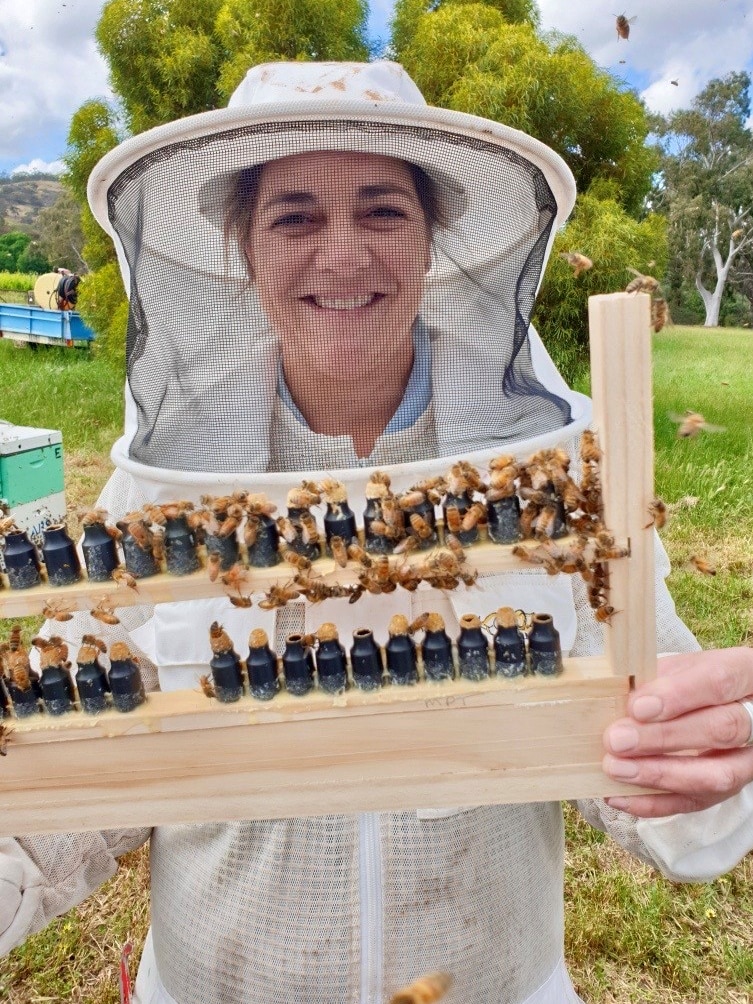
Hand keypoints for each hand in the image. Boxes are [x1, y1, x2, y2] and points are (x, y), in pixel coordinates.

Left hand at [602, 647, 752, 816]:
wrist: (705, 703)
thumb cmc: (686, 681)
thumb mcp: (677, 667)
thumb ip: (656, 678)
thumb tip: (626, 701)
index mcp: (745, 674)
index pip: (720, 681)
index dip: (679, 696)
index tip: (638, 708)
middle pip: (722, 729)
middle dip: (664, 737)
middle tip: (618, 740)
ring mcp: (747, 759)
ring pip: (717, 775)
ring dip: (659, 774)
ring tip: (615, 768)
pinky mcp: (729, 790)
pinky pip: (697, 804)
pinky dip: (654, 803)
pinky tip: (618, 796)